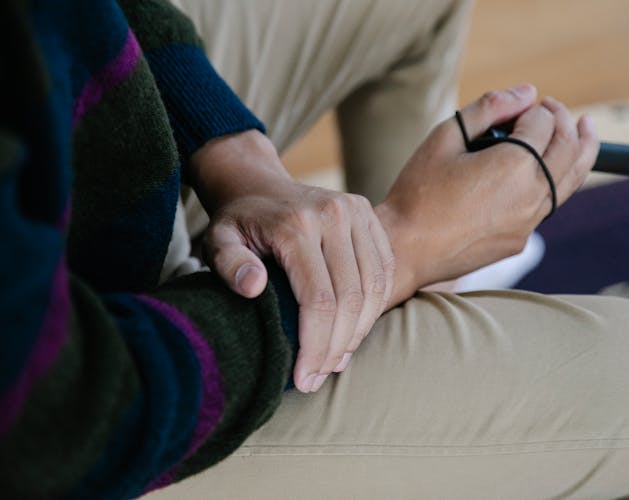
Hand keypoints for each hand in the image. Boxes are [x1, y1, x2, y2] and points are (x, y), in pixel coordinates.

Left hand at [189, 130, 394, 392]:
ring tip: (336, 360)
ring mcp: (357, 211)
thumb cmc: (237, 223)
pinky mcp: (370, 215)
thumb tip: (253, 287)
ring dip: (359, 331)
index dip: (316, 346)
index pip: (319, 299)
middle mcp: (334, 214)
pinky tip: (354, 331)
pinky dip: (375, 306)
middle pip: (350, 297)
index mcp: (296, 226)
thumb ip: (229, 265)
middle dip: (337, 346)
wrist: (258, 184)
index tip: (304, 378)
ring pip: (374, 287)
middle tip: (319, 376)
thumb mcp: (217, 241)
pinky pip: (384, 269)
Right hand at [375, 84, 598, 303]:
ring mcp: (528, 222)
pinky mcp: (519, 240)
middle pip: (569, 148)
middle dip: (566, 122)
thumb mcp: (445, 137)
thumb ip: (488, 108)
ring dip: (581, 151)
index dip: (535, 107)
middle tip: (554, 109)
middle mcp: (531, 194)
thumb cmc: (417, 192)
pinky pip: (547, 205)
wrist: (404, 249)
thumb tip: (527, 92)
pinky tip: (544, 172)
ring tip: (587, 130)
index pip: (543, 122)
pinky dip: (554, 181)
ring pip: (570, 180)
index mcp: (514, 164)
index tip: (523, 104)